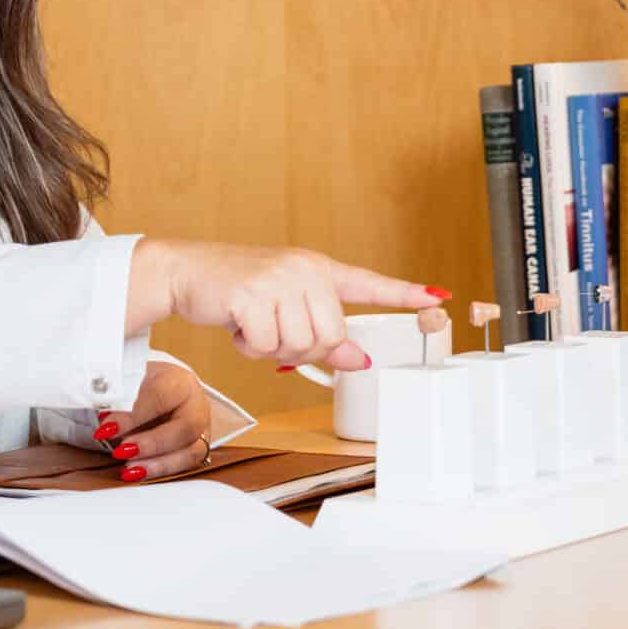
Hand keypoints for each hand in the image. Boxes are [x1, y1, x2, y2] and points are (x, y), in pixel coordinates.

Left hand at [90, 362, 212, 481]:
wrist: (162, 390)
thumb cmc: (144, 384)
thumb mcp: (126, 380)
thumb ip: (116, 397)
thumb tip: (104, 418)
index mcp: (180, 381)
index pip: (162, 396)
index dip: (134, 414)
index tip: (108, 426)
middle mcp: (196, 405)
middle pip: (187, 427)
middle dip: (152, 443)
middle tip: (121, 450)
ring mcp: (201, 429)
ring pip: (191, 452)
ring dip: (158, 464)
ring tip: (128, 469)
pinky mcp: (194, 450)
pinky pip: (183, 466)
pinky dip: (159, 472)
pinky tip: (137, 473)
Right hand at [129, 238, 444, 371]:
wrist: (188, 272)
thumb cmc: (239, 292)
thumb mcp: (286, 309)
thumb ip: (322, 332)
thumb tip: (358, 358)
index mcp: (318, 270)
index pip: (369, 283)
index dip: (405, 293)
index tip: (439, 296)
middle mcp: (306, 270)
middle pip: (331, 335)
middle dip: (301, 346)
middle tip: (273, 329)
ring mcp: (280, 279)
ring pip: (301, 344)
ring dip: (271, 347)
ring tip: (253, 323)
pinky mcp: (253, 294)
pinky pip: (266, 344)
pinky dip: (248, 346)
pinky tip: (237, 324)